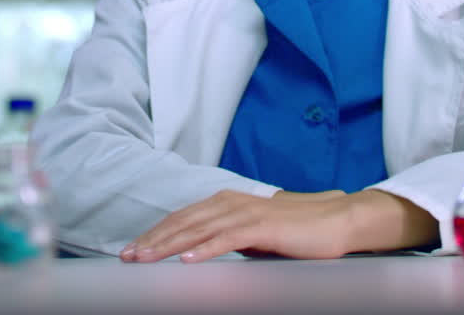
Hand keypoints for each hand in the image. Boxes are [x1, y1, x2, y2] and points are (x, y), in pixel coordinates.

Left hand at [119, 189, 354, 263]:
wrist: (334, 221)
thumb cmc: (294, 232)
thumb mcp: (253, 236)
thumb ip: (227, 239)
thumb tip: (201, 255)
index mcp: (226, 203)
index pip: (182, 218)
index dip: (155, 234)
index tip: (133, 251)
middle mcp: (231, 203)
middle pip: (183, 222)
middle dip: (152, 240)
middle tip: (128, 257)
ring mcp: (246, 213)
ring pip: (198, 229)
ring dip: (169, 245)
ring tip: (146, 259)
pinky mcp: (262, 227)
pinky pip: (227, 238)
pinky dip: (204, 249)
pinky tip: (186, 260)